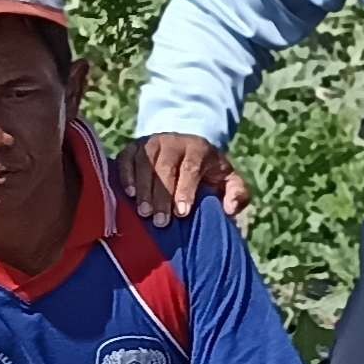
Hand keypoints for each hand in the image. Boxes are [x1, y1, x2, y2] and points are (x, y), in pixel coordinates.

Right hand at [120, 133, 248, 225]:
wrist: (186, 145)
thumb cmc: (209, 170)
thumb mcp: (229, 178)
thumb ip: (238, 193)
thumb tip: (230, 208)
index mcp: (199, 148)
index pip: (190, 168)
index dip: (185, 191)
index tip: (181, 213)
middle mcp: (174, 142)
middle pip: (165, 167)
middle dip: (162, 195)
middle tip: (160, 221)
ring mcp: (152, 143)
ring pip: (144, 164)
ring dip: (144, 189)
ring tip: (143, 213)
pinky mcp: (133, 147)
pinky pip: (126, 159)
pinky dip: (126, 176)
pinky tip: (129, 194)